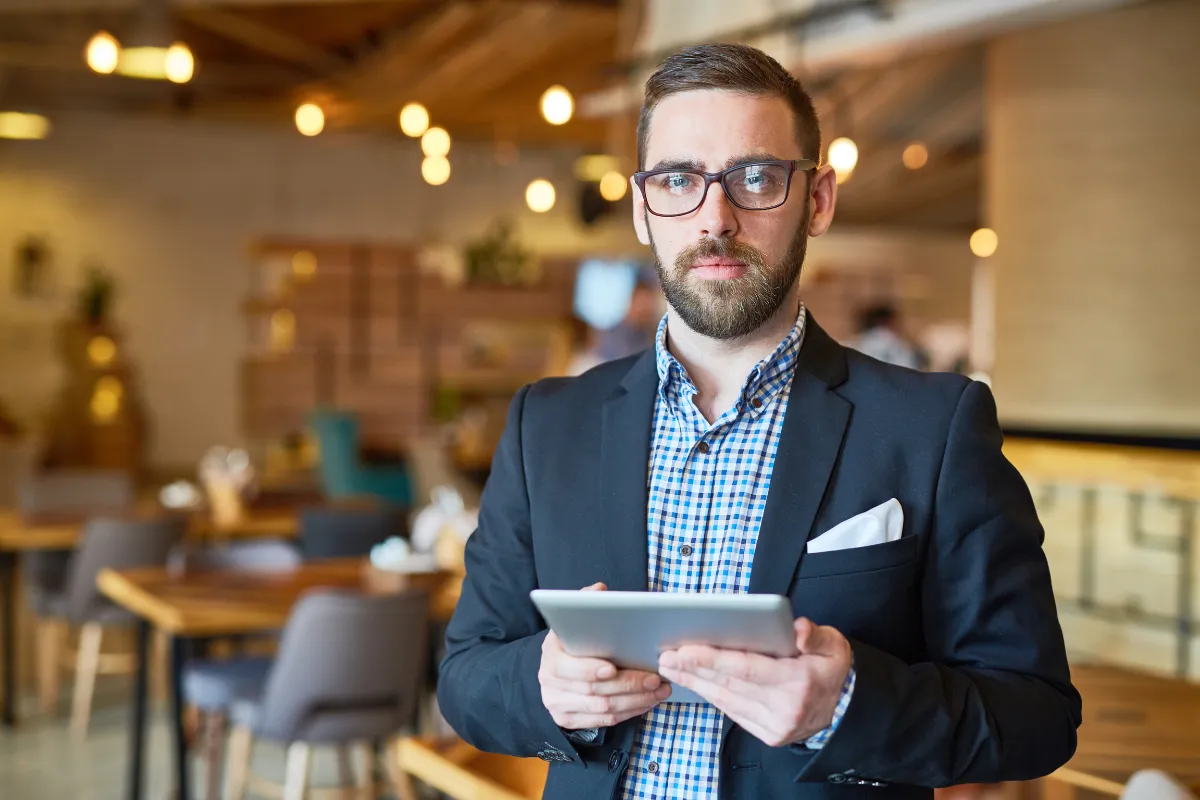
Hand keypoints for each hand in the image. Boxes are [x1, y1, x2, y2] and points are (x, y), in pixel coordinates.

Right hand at [539, 582, 672, 729]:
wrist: (554, 670)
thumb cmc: (572, 642)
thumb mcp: (573, 621)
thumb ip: (585, 604)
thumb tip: (599, 590)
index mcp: (550, 654)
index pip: (566, 668)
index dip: (589, 670)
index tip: (612, 668)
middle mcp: (549, 682)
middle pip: (592, 691)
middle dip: (627, 685)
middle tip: (654, 678)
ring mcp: (558, 704)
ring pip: (602, 709)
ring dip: (635, 700)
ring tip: (659, 690)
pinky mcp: (569, 719)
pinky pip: (604, 721)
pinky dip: (629, 712)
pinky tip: (647, 701)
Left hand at [657, 617, 851, 746]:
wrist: (845, 710)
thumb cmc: (831, 670)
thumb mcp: (834, 644)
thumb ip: (816, 634)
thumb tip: (798, 629)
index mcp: (800, 681)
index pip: (747, 668)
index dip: (713, 658)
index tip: (685, 648)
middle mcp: (785, 707)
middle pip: (730, 684)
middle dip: (694, 669)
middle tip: (667, 656)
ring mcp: (775, 724)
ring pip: (727, 700)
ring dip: (696, 683)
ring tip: (672, 668)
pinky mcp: (768, 734)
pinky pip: (733, 712)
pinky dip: (712, 696)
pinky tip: (696, 683)